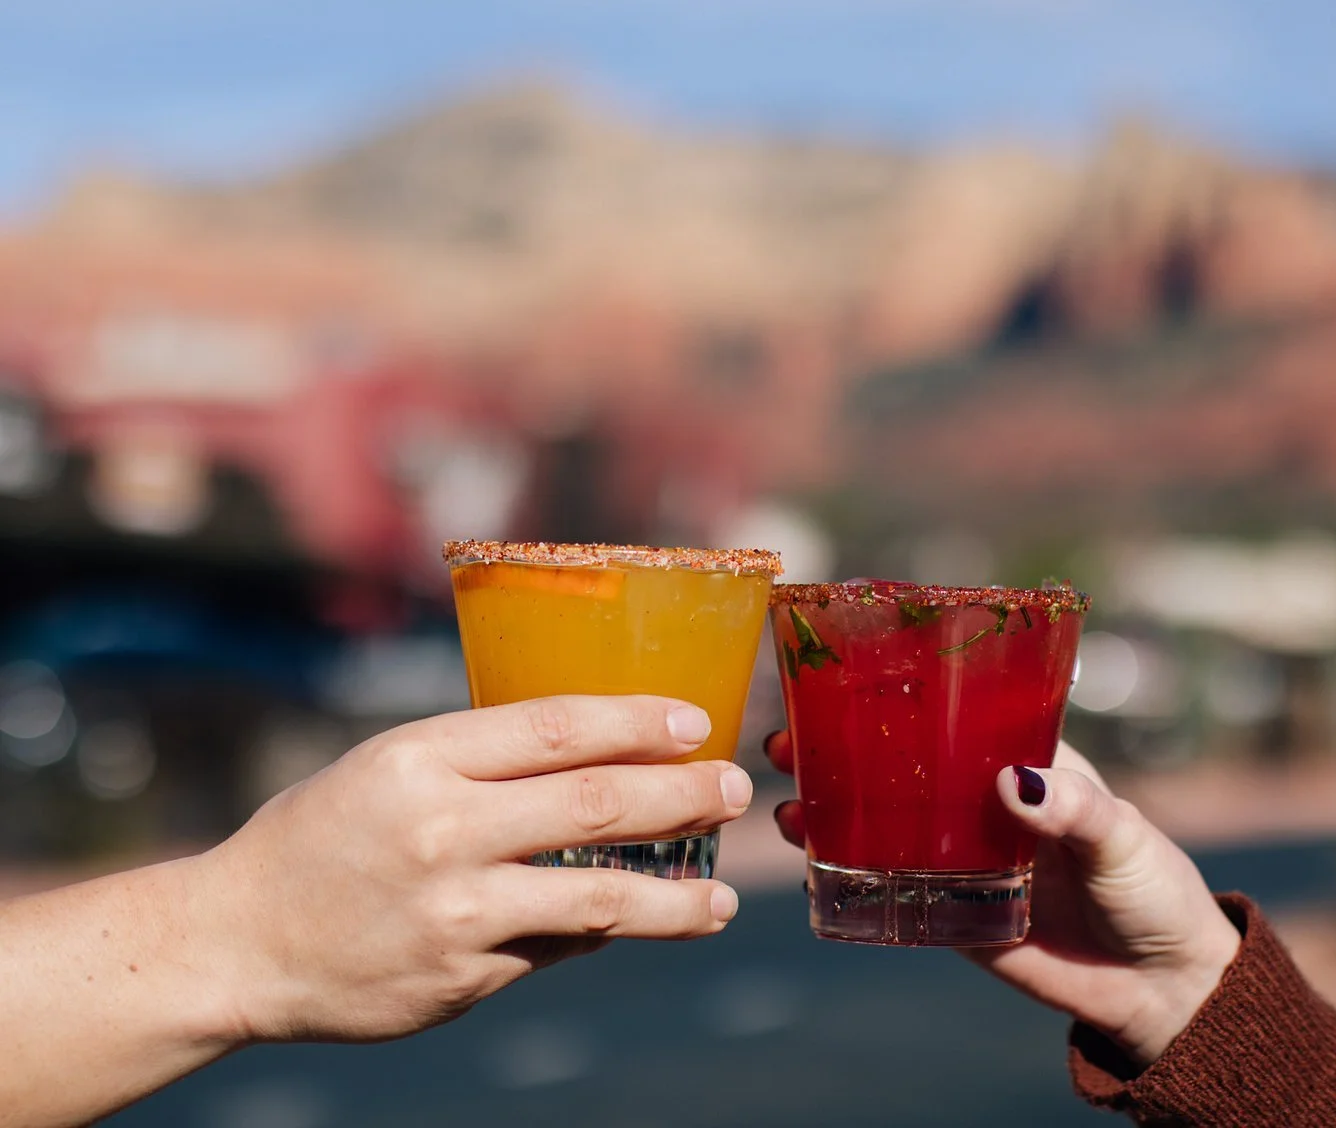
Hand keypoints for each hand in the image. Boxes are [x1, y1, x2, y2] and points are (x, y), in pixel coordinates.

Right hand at [202, 695, 752, 1043]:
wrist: (237, 941)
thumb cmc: (322, 833)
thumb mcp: (390, 765)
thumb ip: (484, 763)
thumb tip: (598, 762)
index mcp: (423, 759)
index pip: (557, 728)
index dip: (637, 722)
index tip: (694, 721)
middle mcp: (444, 832)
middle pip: (594, 806)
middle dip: (681, 796)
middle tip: (733, 789)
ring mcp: (456, 913)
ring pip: (597, 899)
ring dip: (673, 896)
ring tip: (719, 897)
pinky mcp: (460, 978)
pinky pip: (555, 948)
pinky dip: (604, 933)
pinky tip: (638, 924)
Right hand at [765, 732, 1238, 1065]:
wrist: (1163, 991)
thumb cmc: (1154, 891)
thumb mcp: (1123, 838)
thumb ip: (1075, 809)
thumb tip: (1012, 782)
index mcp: (1022, 761)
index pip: (951, 714)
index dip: (896, 698)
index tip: (838, 685)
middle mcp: (980, 800)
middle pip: (899, 764)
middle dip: (838, 750)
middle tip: (784, 743)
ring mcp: (961, 854)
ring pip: (882, 821)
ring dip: (829, 809)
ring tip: (786, 805)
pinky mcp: (953, 910)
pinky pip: (890, 886)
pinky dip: (847, 874)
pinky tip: (808, 864)